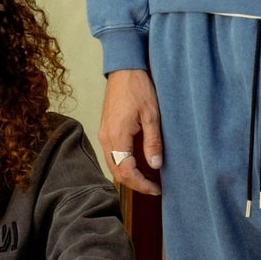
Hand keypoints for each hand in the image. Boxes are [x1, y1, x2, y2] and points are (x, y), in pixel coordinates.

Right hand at [98, 68, 162, 195]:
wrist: (124, 70)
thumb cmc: (138, 89)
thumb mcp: (152, 115)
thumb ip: (153, 142)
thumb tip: (155, 165)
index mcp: (116, 136)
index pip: (126, 171)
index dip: (142, 184)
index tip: (156, 189)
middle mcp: (106, 138)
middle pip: (117, 172)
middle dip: (135, 184)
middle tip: (154, 188)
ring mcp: (103, 134)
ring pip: (113, 165)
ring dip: (129, 175)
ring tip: (148, 179)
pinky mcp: (105, 130)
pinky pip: (112, 155)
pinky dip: (124, 165)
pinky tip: (138, 164)